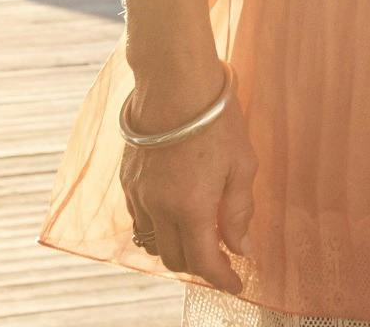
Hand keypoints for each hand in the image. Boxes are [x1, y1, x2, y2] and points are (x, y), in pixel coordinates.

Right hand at [120, 75, 256, 293]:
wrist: (174, 84)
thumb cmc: (216, 120)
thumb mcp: (242, 164)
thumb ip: (239, 210)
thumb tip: (241, 248)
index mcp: (191, 208)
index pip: (204, 262)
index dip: (222, 279)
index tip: (237, 285)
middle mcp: (159, 208)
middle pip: (175, 259)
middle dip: (200, 265)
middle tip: (221, 257)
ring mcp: (139, 196)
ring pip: (153, 243)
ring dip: (176, 248)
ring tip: (199, 236)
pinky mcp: (127, 181)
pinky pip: (140, 220)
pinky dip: (158, 228)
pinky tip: (176, 213)